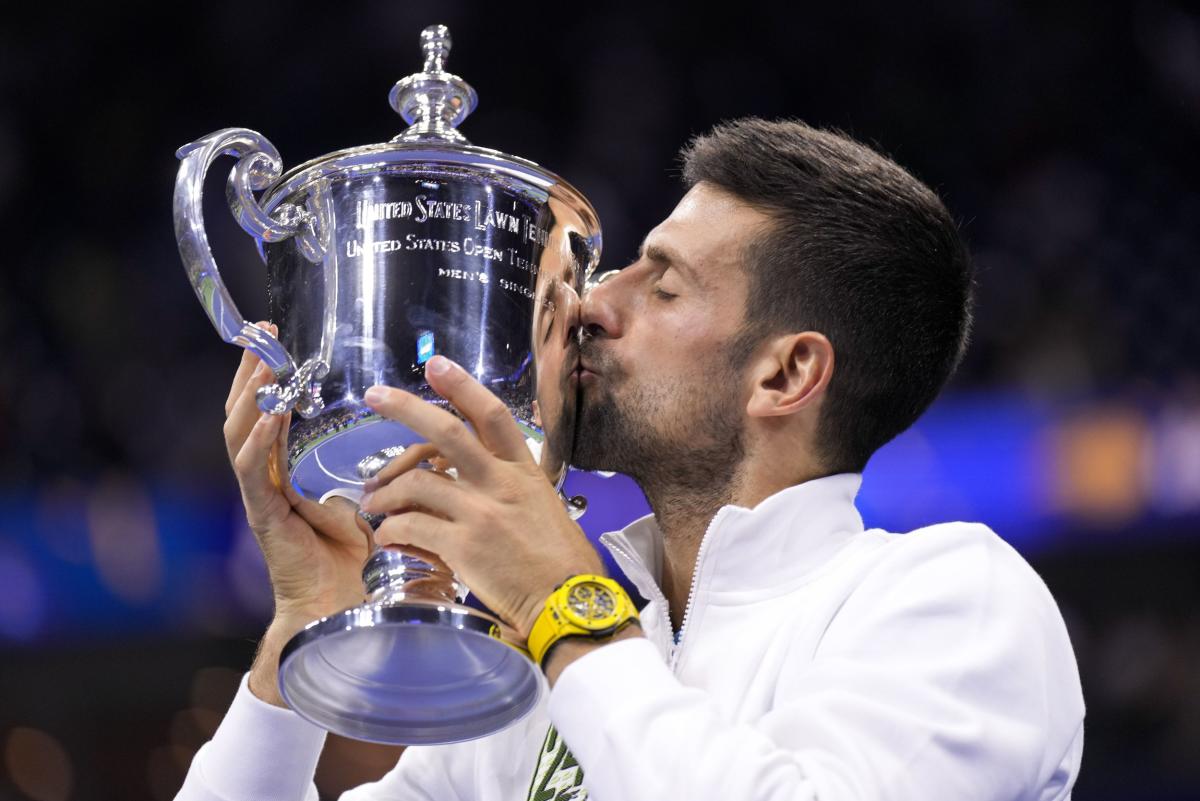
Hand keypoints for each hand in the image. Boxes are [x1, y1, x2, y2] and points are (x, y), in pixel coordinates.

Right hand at [223, 322, 369, 629]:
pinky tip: (272, 413)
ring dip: (251, 396)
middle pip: (246, 415)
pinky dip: (260, 439)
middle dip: (252, 373)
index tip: (275, 338)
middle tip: (260, 332)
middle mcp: (267, 481)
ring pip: (241, 435)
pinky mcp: (264, 516)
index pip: (268, 414)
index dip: (270, 377)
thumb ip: (380, 475)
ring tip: (263, 362)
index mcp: (286, 475)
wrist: (344, 610)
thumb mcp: (372, 505)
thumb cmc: (361, 563)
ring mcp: (261, 497)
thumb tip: (415, 447)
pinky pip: (253, 470)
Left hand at [359, 355, 603, 640]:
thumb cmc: (563, 563)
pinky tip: (386, 536)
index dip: (462, 386)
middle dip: (405, 408)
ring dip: (386, 491)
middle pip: (445, 432)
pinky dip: (391, 529)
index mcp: (524, 471)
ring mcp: (481, 512)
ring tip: (372, 503)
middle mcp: (501, 483)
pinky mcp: (463, 545)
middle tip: (374, 395)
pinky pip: (411, 525)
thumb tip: (483, 484)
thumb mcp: (544, 508)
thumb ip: (513, 489)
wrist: (569, 602)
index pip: (491, 415)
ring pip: (417, 482)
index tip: (437, 366)